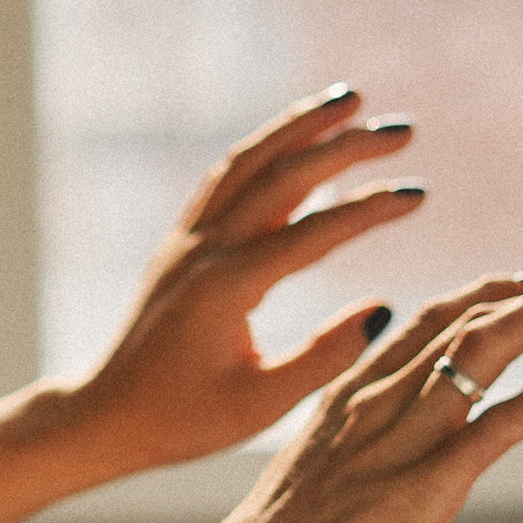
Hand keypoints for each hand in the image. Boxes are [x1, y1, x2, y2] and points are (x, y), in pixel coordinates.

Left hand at [72, 87, 427, 475]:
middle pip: (282, 177)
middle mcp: (204, 250)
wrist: (104, 417)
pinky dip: (264, 150)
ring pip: (247, 163)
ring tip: (349, 100)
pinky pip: (225, 179)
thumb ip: (324, 357)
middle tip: (403, 131)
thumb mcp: (260, 405)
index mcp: (228, 288)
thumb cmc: (181, 422)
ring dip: (299, 127)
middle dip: (345, 147)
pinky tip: (292, 140)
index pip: (313, 232)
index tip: (418, 193)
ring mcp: (187, 241)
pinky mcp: (179, 244)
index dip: (369, 208)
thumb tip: (384, 309)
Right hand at [197, 277, 522, 522]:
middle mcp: (376, 402)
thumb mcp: (314, 472)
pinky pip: (496, 423)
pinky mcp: (425, 486)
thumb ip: (353, 446)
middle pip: (463, 319)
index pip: (427, 319)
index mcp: (347, 395)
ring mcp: (401, 441)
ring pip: (483, 350)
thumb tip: (381, 447)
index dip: (485, 296)